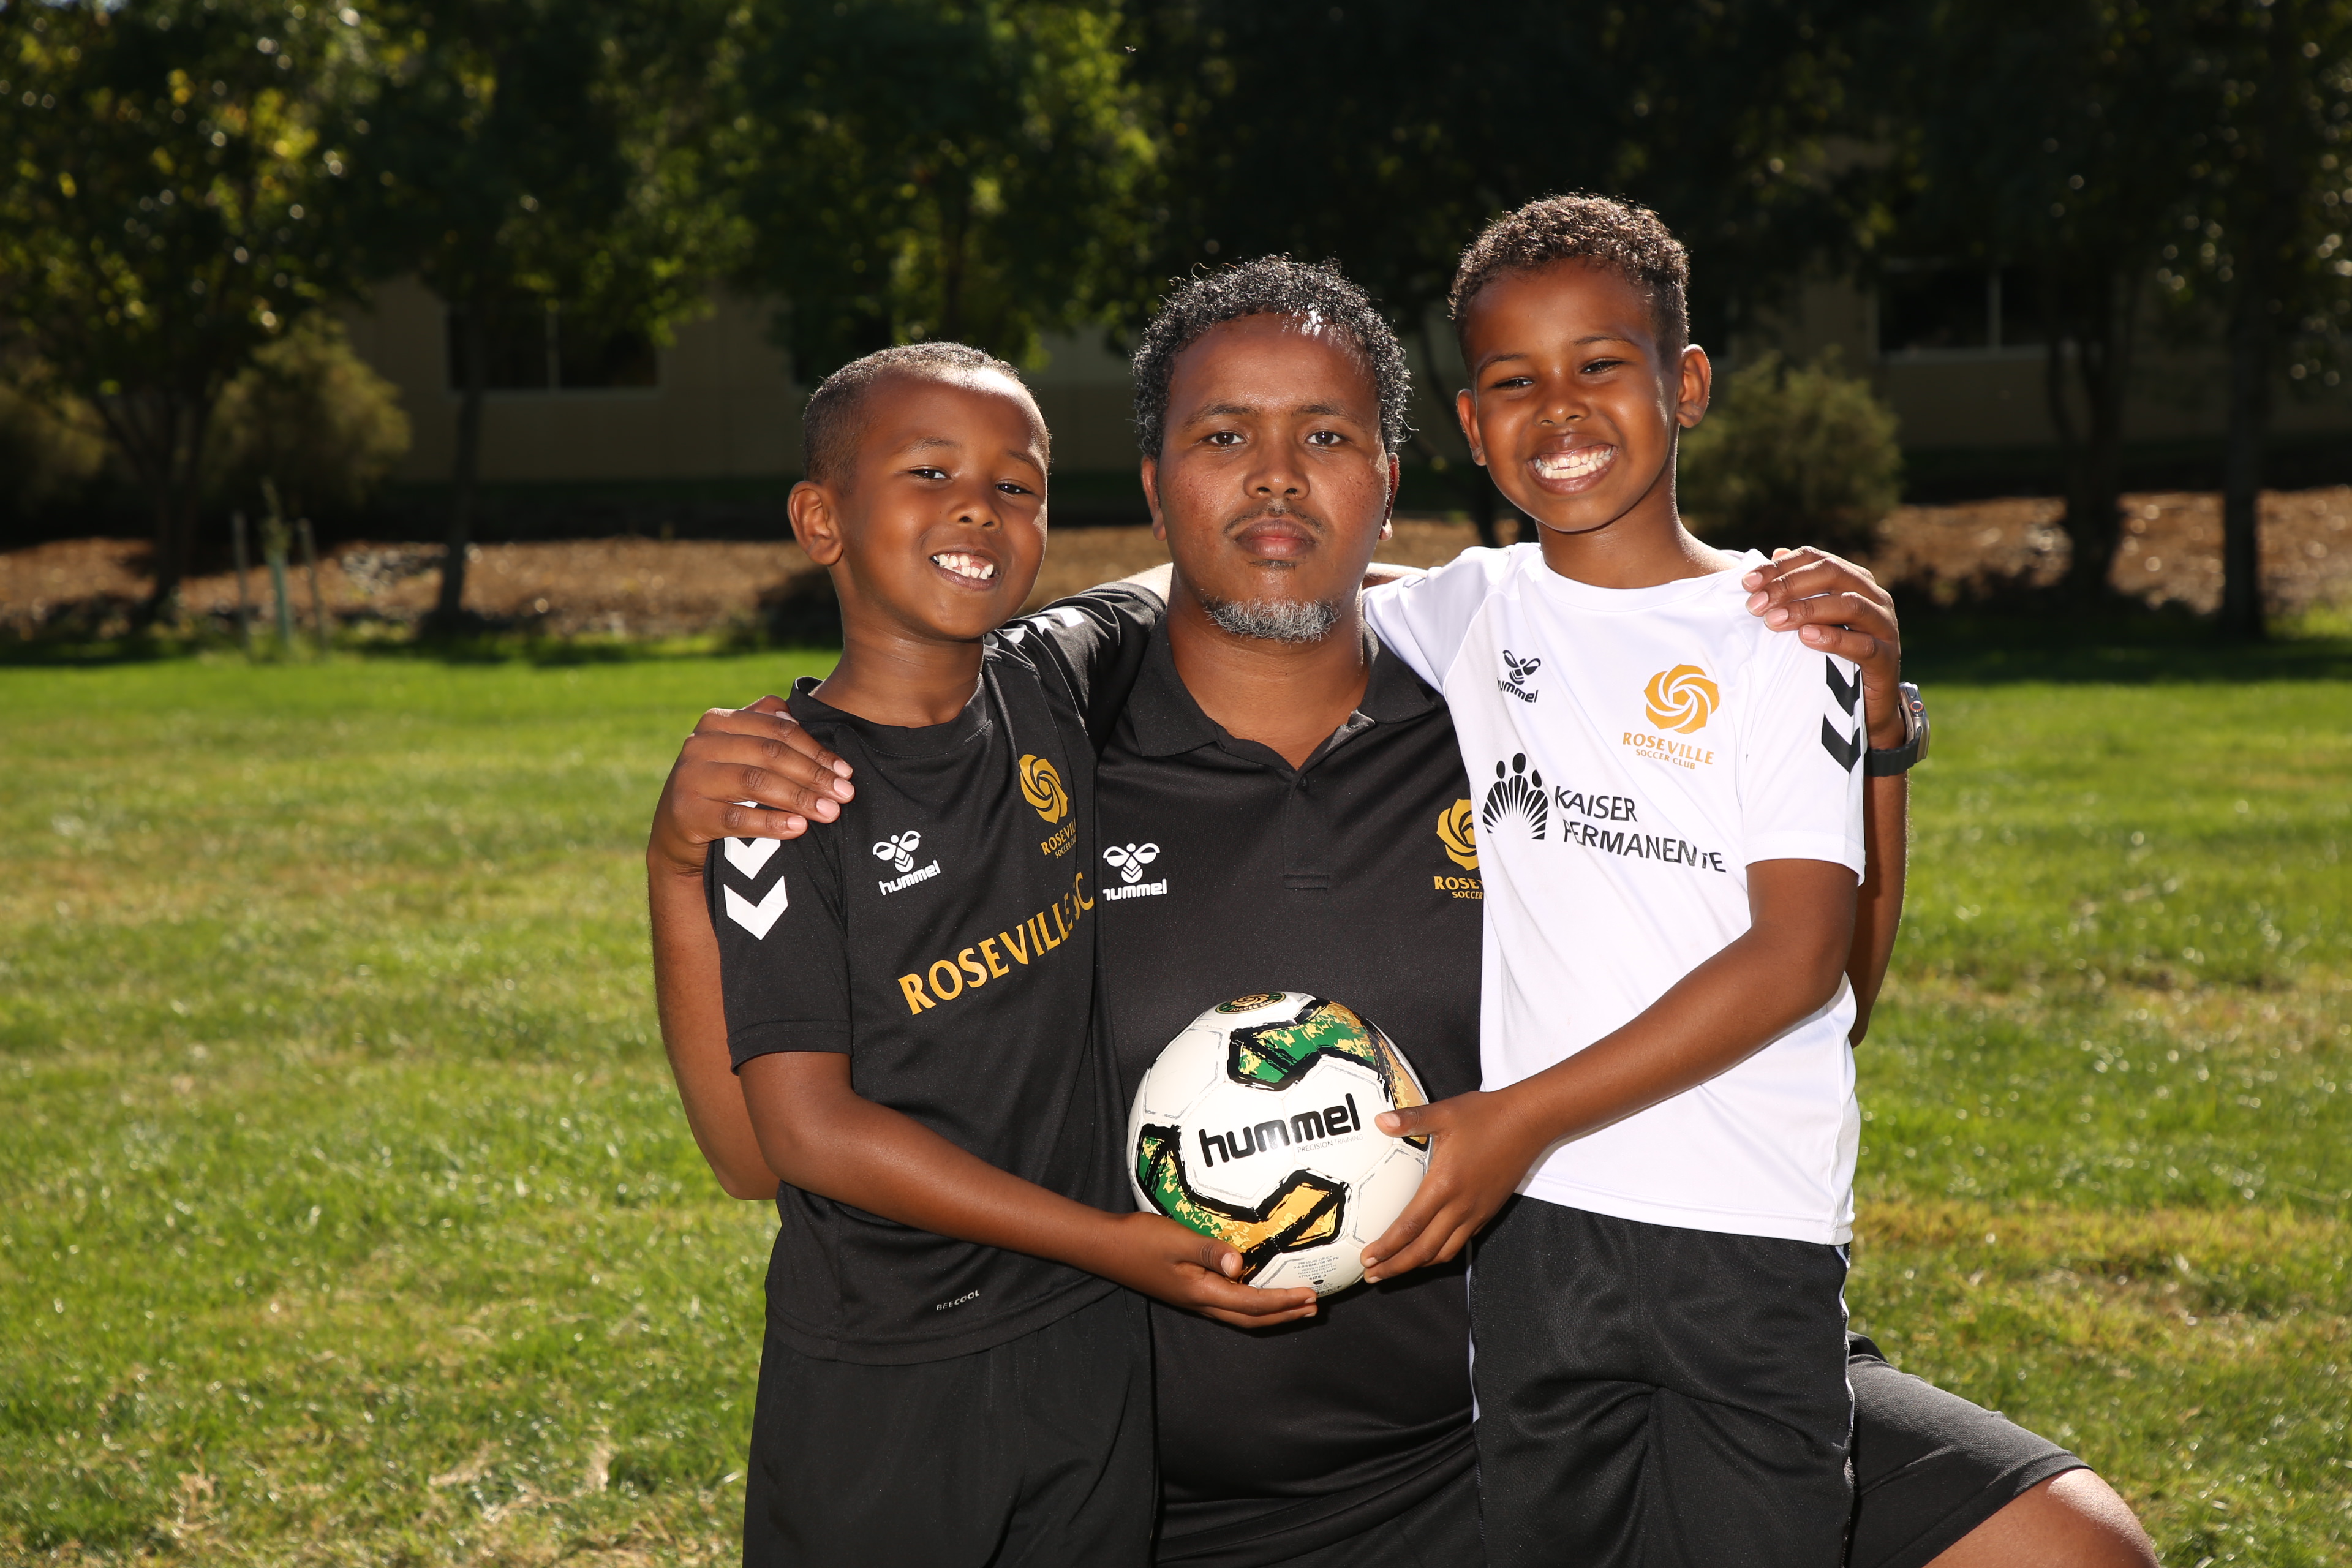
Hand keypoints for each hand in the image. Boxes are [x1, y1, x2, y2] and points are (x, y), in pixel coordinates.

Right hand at [648, 696, 855, 877]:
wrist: (675, 831)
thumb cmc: (720, 786)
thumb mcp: (737, 751)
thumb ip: (763, 727)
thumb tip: (797, 717)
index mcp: (718, 722)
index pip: (777, 729)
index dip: (815, 749)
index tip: (845, 771)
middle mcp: (700, 744)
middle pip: (770, 754)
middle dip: (813, 775)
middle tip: (844, 794)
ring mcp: (691, 778)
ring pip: (755, 782)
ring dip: (799, 798)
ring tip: (830, 812)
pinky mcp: (688, 813)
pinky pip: (737, 818)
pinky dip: (771, 823)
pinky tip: (798, 828)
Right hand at [1087, 1211, 1320, 1329]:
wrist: (1106, 1247)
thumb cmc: (1139, 1239)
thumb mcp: (1176, 1239)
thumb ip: (1208, 1250)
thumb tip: (1241, 1265)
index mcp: (1201, 1292)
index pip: (1252, 1304)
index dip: (1284, 1302)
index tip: (1311, 1296)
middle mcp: (1201, 1302)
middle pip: (1251, 1318)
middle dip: (1285, 1315)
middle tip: (1314, 1308)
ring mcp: (1194, 1299)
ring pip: (1241, 1315)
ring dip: (1271, 1313)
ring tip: (1296, 1307)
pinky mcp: (1188, 1291)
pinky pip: (1229, 1305)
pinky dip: (1252, 1304)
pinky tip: (1257, 1291)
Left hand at [1359, 1090, 1544, 1283]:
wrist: (1529, 1122)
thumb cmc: (1487, 1115)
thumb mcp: (1445, 1113)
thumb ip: (1411, 1119)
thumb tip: (1379, 1120)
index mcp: (1444, 1184)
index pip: (1410, 1226)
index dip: (1387, 1247)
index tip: (1367, 1259)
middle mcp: (1461, 1206)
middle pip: (1424, 1250)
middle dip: (1396, 1266)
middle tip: (1372, 1276)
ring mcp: (1477, 1212)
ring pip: (1444, 1252)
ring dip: (1417, 1265)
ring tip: (1395, 1269)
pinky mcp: (1488, 1212)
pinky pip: (1461, 1242)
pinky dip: (1440, 1253)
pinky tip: (1427, 1251)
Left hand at [1742, 547, 1906, 748]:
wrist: (1866, 704)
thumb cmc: (1834, 656)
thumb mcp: (1813, 619)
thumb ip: (1797, 588)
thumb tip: (1776, 551)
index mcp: (1854, 581)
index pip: (1816, 559)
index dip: (1780, 567)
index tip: (1746, 583)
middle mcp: (1874, 597)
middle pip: (1832, 574)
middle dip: (1788, 585)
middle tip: (1755, 605)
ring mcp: (1884, 626)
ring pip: (1850, 604)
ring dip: (1807, 609)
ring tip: (1773, 621)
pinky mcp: (1886, 658)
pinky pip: (1862, 644)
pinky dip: (1833, 638)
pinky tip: (1805, 638)